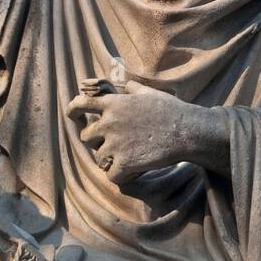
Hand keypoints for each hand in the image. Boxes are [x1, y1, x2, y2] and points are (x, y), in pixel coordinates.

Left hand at [65, 79, 227, 182]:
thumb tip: (127, 84)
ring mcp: (115, 144)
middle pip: (86, 137)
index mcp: (112, 105)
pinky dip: (120, 176)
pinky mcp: (124, 163)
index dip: (73, 111)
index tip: (73, 115)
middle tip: (115, 143)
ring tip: (128, 157)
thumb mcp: (149, 93)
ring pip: (99, 158)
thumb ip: (132, 89)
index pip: (79, 105)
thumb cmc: (170, 111)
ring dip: (110, 160)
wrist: (187, 131)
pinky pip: (112, 175)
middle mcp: (108, 123)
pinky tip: (132, 170)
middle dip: (97, 141)